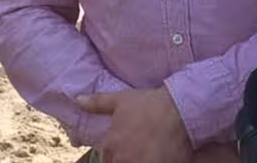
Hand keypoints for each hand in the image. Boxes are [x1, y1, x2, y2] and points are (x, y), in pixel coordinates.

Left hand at [75, 88, 190, 162]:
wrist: (178, 110)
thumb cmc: (148, 104)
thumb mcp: (120, 100)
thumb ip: (97, 103)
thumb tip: (78, 100)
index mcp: (110, 145)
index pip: (104, 158)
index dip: (114, 153)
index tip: (125, 146)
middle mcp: (121, 160)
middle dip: (125, 158)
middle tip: (137, 149)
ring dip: (137, 160)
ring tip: (146, 153)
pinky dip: (150, 162)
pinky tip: (156, 157)